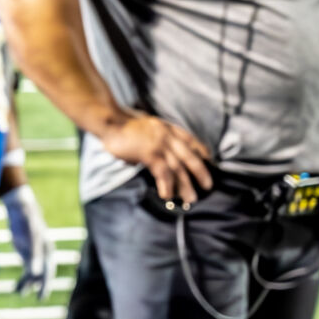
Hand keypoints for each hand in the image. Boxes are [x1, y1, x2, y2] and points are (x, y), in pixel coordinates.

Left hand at [1, 181, 53, 297]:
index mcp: (48, 250)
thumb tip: (35, 272)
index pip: (49, 271)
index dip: (47, 284)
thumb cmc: (27, 221)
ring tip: (19, 293)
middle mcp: (43, 254)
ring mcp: (35, 255)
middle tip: (40, 299)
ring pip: (33, 274)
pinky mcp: (27, 255)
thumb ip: (33, 255)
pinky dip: (21, 280)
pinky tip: (15, 288)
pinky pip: (26, 271)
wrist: (20, 209)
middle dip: (42, 287)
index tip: (43, 297)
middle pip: (44, 274)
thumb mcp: (29, 237)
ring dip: (27, 284)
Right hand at [95, 111, 211, 203]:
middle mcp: (167, 135)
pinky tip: (167, 195)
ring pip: (178, 167)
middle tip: (207, 186)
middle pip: (189, 156)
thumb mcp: (146, 126)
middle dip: (201, 172)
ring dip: (185, 185)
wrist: (109, 120)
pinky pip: (163, 172)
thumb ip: (156, 136)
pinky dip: (167, 185)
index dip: (201, 150)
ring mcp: (159, 143)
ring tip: (190, 198)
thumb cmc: (123, 124)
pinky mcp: (149, 152)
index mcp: (167, 127)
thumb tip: (160, 153)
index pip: (190, 139)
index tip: (208, 159)